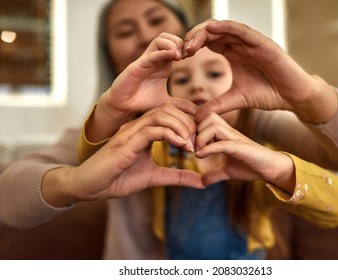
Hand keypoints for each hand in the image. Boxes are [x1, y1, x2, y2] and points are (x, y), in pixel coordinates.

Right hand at [43, 104, 201, 206]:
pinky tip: (180, 145)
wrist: (89, 186)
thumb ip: (176, 176)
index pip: (170, 115)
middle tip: (199, 143)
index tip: (200, 141)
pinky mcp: (125, 142)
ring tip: (191, 145)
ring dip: (181, 127)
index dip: (188, 124)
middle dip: (188, 123)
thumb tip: (201, 182)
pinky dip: (169, 134)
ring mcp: (130, 132)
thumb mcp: (154, 177)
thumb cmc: (117, 179)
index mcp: (144, 131)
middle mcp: (137, 126)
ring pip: (161, 115)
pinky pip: (151, 129)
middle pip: (168, 110)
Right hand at [86, 33, 197, 142]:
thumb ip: (181, 105)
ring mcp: (145, 61)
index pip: (175, 44)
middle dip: (180, 42)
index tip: (193, 57)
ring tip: (179, 57)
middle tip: (186, 55)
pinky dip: (162, 52)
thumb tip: (197, 112)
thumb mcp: (166, 103)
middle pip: (168, 37)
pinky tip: (172, 57)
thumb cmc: (142, 102)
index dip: (185, 47)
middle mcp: (154, 60)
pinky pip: (150, 54)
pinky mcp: (137, 67)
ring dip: (172, 44)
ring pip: (160, 39)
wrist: (123, 107)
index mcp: (162, 65)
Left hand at [183, 20, 337, 123]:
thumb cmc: (268, 95)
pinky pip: (242, 30)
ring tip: (190, 42)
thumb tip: (196, 117)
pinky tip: (211, 29)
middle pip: (212, 32)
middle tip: (181, 50)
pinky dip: (227, 27)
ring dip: (205, 32)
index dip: (192, 46)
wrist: (293, 98)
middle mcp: (240, 44)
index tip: (179, 57)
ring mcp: (252, 42)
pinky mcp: (263, 44)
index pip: (208, 42)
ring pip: (224, 28)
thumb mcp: (235, 100)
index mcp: (233, 53)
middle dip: (194, 38)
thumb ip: (216, 105)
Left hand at [195, 112, 294, 193]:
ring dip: (201, 138)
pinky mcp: (240, 147)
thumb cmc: (251, 166)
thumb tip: (202, 181)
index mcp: (225, 134)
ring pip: (212, 125)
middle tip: (192, 147)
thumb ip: (214, 174)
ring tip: (198, 152)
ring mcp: (235, 138)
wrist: (270, 169)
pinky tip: (201, 156)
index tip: (189, 145)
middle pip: (207, 117)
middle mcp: (229, 132)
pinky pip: (221, 143)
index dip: (194, 130)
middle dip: (195, 131)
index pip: (204, 119)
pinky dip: (208, 149)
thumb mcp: (228, 171)